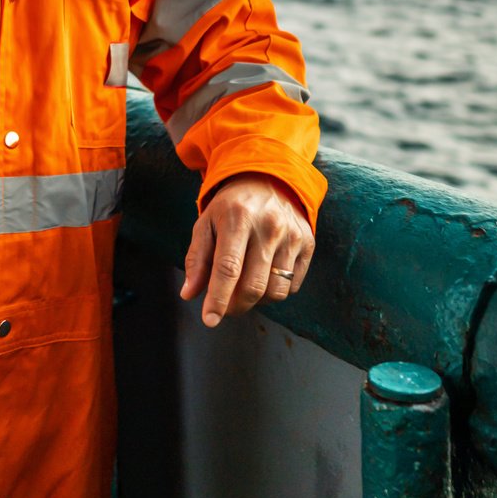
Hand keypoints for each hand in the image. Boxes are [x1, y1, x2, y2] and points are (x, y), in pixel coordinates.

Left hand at [180, 174, 314, 326]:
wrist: (269, 177)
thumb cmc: (231, 206)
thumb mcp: (206, 223)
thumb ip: (196, 259)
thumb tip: (189, 294)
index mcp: (238, 218)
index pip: (228, 268)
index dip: (218, 299)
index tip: (210, 320)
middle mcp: (269, 226)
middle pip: (253, 286)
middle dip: (236, 306)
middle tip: (226, 306)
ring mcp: (292, 235)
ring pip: (275, 292)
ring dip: (257, 301)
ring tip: (245, 287)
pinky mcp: (308, 243)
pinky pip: (292, 285)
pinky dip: (275, 290)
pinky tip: (265, 274)